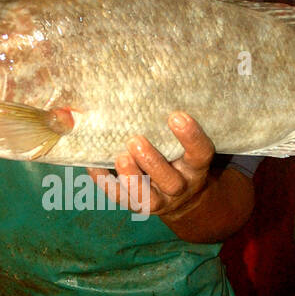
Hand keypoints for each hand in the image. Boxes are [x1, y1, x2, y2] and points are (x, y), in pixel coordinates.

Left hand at [88, 112, 214, 219]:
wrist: (182, 199)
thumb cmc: (180, 157)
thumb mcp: (186, 145)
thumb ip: (173, 126)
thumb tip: (145, 89)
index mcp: (196, 167)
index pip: (201, 153)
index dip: (191, 137)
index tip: (176, 116)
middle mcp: (181, 186)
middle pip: (171, 181)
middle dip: (152, 162)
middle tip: (136, 140)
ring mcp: (159, 201)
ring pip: (147, 197)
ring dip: (131, 177)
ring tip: (120, 157)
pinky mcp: (136, 205)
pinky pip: (119, 197)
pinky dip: (105, 182)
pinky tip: (93, 165)